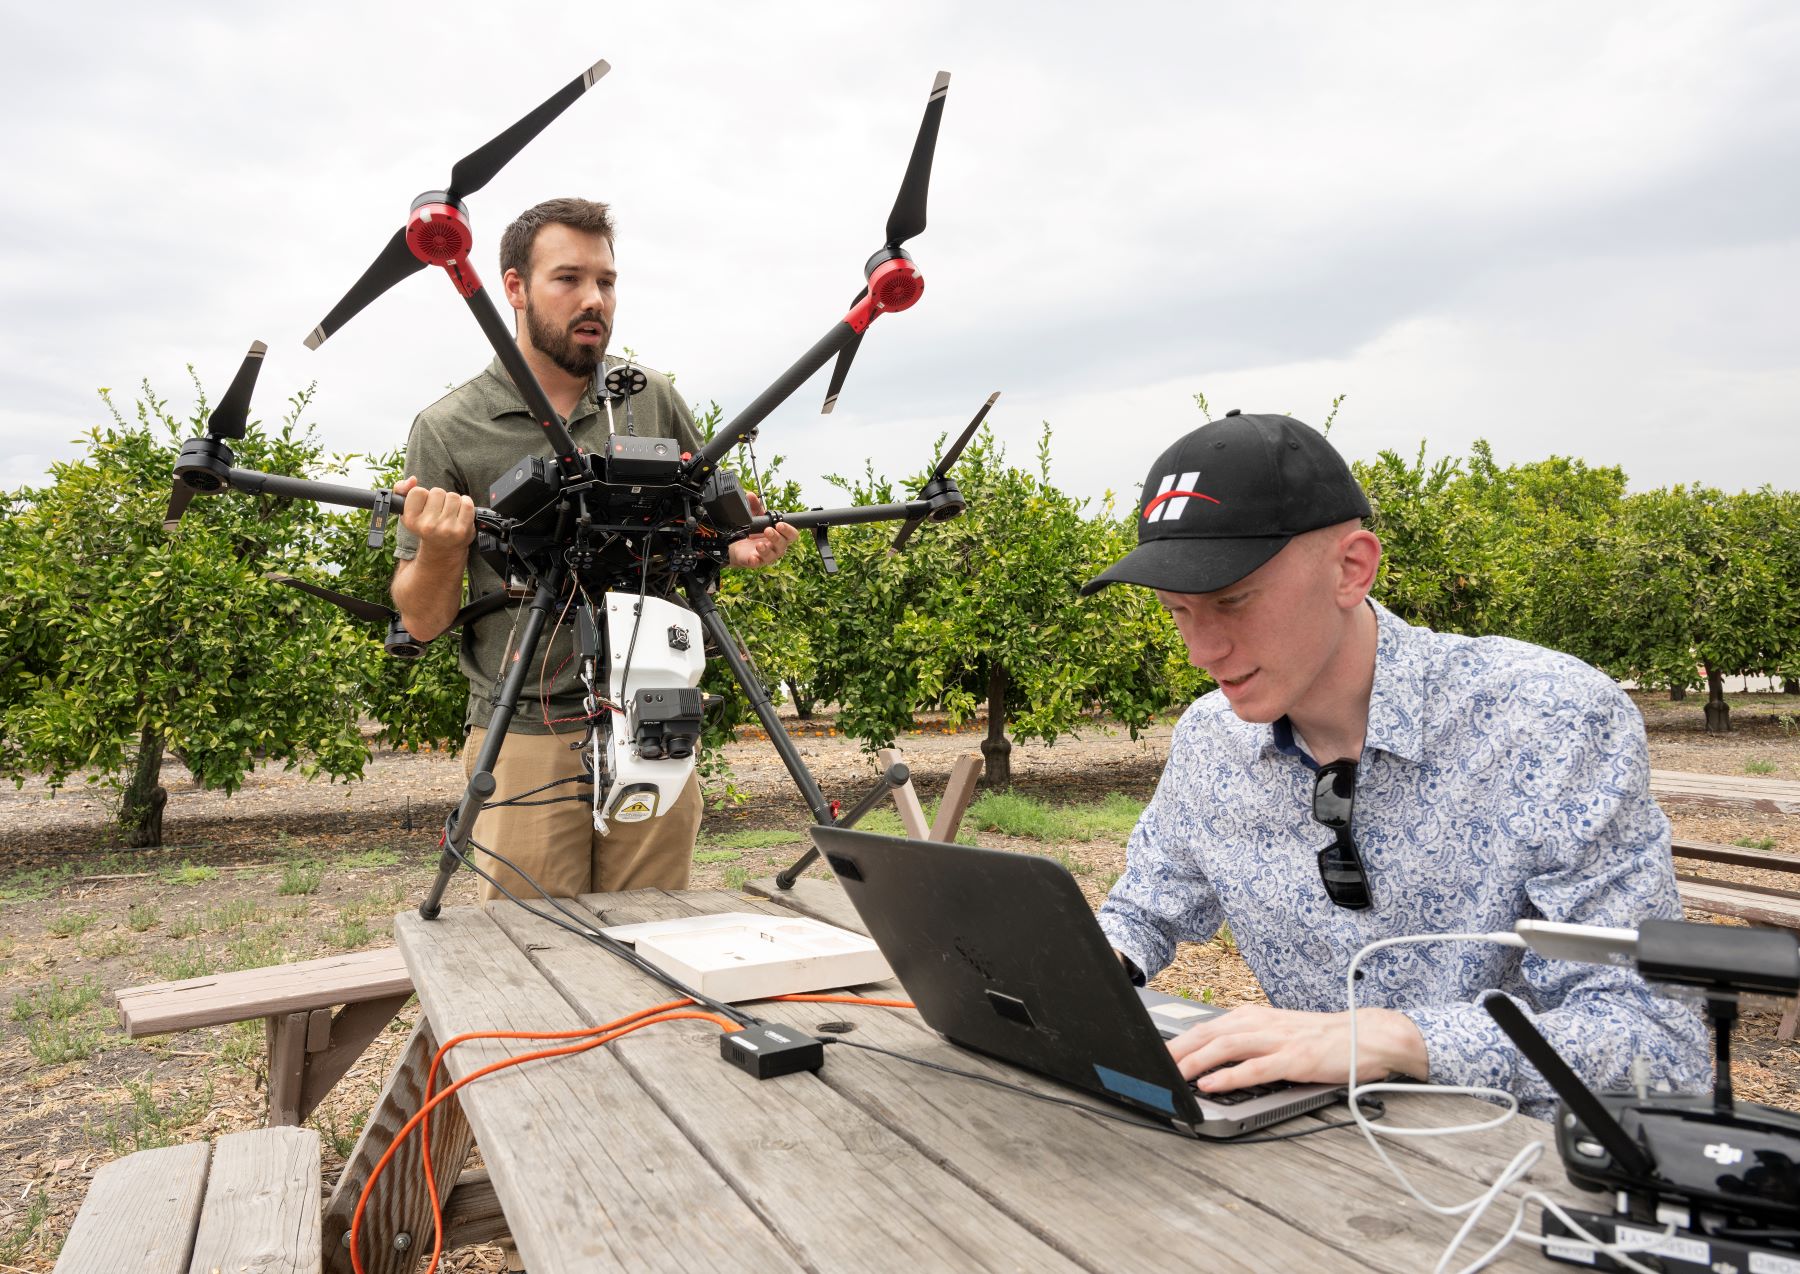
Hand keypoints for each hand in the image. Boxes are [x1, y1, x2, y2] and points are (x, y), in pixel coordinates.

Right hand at [395, 476, 474, 556]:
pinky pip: (467, 503)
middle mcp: (427, 526)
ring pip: (453, 496)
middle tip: (438, 510)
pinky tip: (460, 512)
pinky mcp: (462, 529)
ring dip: (452, 501)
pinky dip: (466, 503)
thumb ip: (401, 490)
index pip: (417, 491)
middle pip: (437, 492)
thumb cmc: (425, 525)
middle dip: (439, 498)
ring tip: (449, 512)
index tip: (424, 505)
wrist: (443, 548)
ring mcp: (446, 528)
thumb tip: (412, 480)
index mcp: (411, 520)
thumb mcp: (408, 510)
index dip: (423, 496)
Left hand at [728, 491, 799, 568]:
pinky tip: (753, 556)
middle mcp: (776, 546)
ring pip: (772, 555)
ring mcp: (767, 556)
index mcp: (780, 535)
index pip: (792, 534)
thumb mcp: (755, 517)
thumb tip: (751, 495)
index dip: (789, 529)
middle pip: (784, 544)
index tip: (780, 524)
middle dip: (777, 537)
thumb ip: (754, 506)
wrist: (735, 545)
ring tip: (759, 544)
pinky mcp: (756, 562)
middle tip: (768, 530)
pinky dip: (756, 560)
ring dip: (766, 549)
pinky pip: (758, 563)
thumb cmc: (752, 532)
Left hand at [1168, 1004, 1426, 1091]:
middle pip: (1208, 1033)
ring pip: (1225, 1047)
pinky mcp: (1294, 1059)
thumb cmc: (1322, 1039)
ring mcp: (1278, 1040)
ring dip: (1195, 1061)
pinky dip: (1228, 1076)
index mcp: (1254, 1016)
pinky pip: (1254, 1068)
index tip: (1154, 1053)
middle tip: (1152, 1063)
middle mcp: (1261, 1023)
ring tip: (1173, 1074)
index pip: (1207, 1026)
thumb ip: (1248, 1042)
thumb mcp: (1278, 1033)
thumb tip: (1211, 1059)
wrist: (1368, 1036)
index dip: (1178, 1040)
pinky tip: (1210, 1084)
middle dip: (1177, 1049)